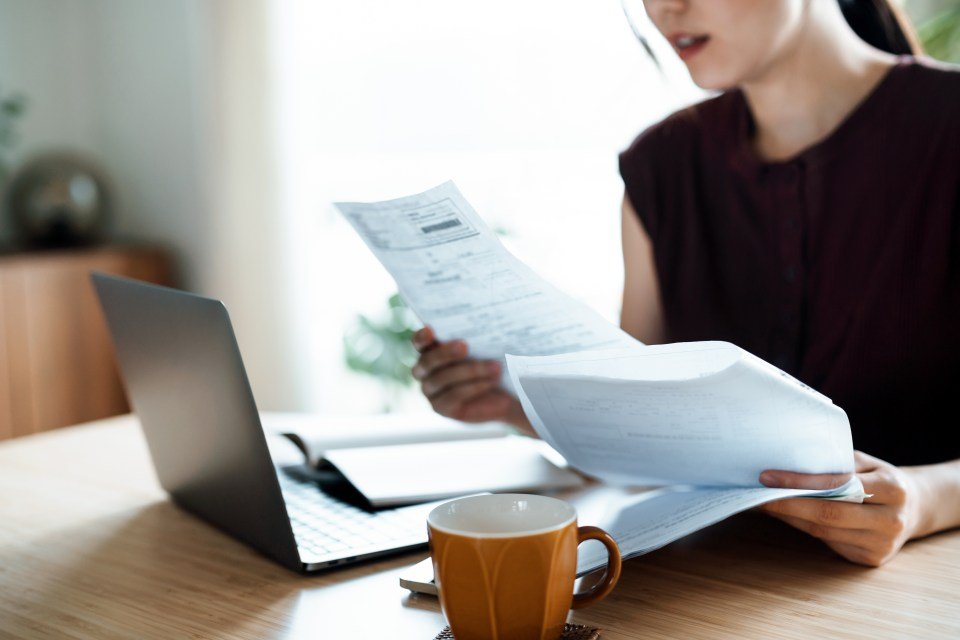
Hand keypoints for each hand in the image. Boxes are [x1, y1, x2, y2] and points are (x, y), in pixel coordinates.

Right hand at [411, 326, 528, 429]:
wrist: (505, 394)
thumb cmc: (491, 362)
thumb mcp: (485, 347)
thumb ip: (476, 337)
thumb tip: (483, 323)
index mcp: (430, 350)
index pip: (418, 343)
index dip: (421, 337)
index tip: (431, 330)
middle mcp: (424, 372)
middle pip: (426, 361)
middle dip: (445, 353)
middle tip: (464, 345)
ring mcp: (431, 392)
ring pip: (442, 379)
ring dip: (469, 371)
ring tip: (494, 366)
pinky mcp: (442, 408)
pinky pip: (454, 396)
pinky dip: (474, 387)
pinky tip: (491, 381)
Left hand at [757, 451, 924, 566]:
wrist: (913, 508)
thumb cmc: (879, 478)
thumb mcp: (865, 462)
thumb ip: (835, 464)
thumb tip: (787, 465)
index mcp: (892, 489)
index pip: (837, 486)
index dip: (799, 483)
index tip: (767, 477)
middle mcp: (890, 520)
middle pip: (827, 515)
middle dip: (786, 505)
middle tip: (755, 494)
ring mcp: (881, 544)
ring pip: (823, 532)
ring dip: (789, 518)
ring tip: (763, 504)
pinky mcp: (869, 559)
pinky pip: (828, 543)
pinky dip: (803, 528)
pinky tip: (785, 516)